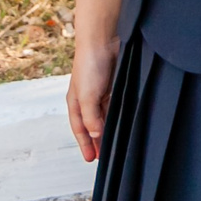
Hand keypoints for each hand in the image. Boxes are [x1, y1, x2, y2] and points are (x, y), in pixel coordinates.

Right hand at [66, 42, 114, 162]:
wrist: (104, 40)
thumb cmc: (89, 65)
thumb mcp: (87, 95)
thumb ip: (90, 117)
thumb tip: (95, 135)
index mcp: (76, 102)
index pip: (80, 129)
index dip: (85, 144)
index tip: (91, 159)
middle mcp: (88, 99)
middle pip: (93, 125)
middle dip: (97, 141)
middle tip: (104, 157)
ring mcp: (102, 92)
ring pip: (106, 117)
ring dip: (109, 130)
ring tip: (116, 145)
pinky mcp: (115, 85)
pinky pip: (117, 106)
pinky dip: (119, 116)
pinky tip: (125, 124)